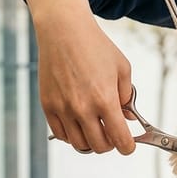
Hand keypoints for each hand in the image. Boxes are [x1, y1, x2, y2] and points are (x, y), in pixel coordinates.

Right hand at [33, 12, 136, 154]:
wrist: (64, 30)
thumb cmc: (95, 46)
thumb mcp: (122, 69)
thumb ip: (128, 97)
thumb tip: (128, 119)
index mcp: (105, 99)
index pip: (120, 140)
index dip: (127, 147)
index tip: (128, 145)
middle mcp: (82, 108)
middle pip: (100, 147)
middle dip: (110, 144)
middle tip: (112, 133)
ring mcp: (63, 108)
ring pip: (79, 144)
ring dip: (91, 141)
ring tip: (95, 128)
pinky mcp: (48, 106)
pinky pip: (61, 134)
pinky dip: (72, 135)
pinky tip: (79, 123)